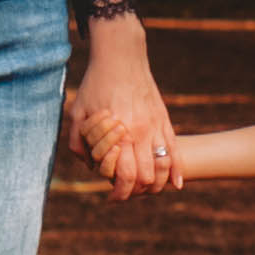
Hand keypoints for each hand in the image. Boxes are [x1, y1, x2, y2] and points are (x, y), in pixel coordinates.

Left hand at [65, 17, 181, 199]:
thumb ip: (78, 142)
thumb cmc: (96, 84)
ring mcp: (156, 126)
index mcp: (119, 133)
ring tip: (146, 189)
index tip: (112, 197)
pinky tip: (176, 184)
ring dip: (157, 185)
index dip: (120, 192)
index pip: (125, 176)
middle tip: (126, 194)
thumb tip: (88, 165)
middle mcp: (141, 133)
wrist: (121, 56)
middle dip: (136, 192)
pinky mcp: (164, 120)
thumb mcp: (77, 113)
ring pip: (165, 168)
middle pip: (147, 177)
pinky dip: (177, 171)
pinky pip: (175, 150)